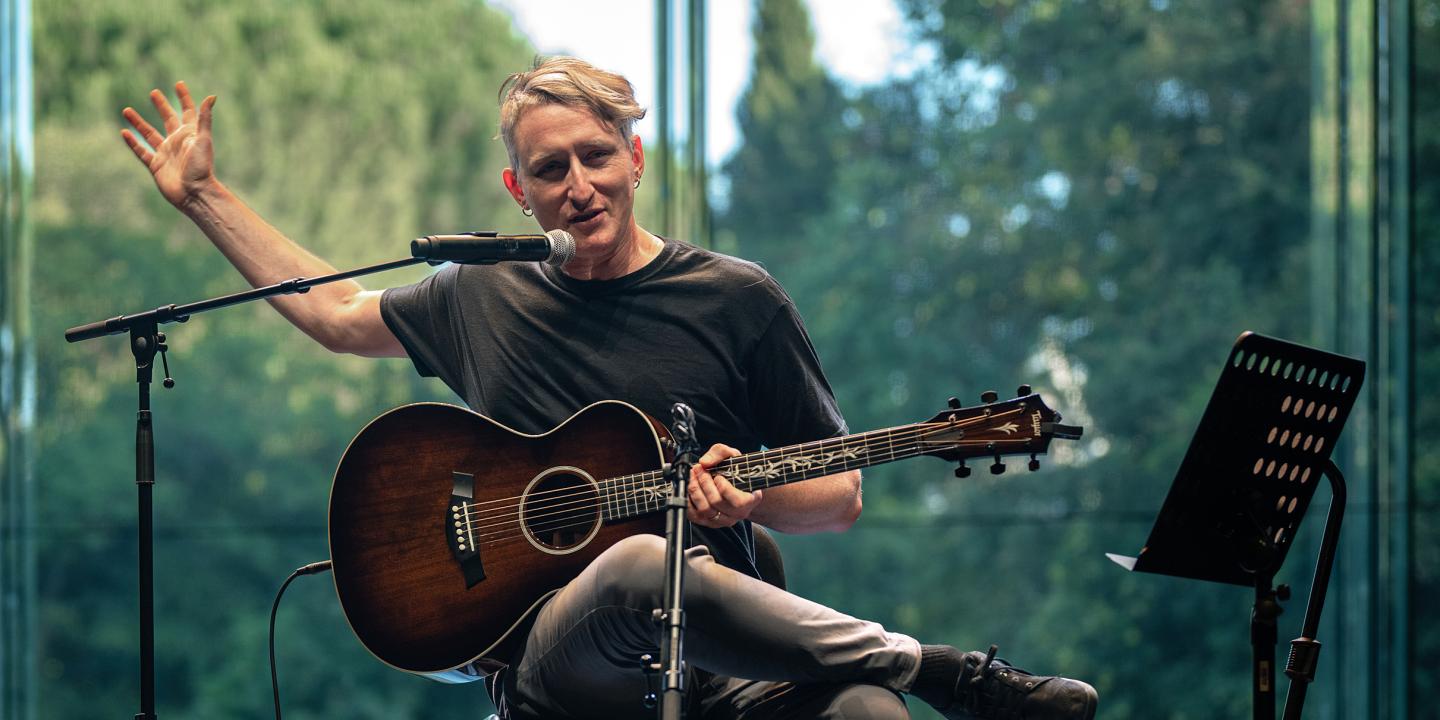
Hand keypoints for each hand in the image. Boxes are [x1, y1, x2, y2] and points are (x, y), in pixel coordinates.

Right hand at [121, 81, 217, 209]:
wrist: (194, 194)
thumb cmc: (202, 167)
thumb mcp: (203, 140)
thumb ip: (205, 119)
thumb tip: (211, 97)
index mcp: (190, 135)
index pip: (187, 111)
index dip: (184, 98)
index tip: (179, 84)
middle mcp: (177, 142)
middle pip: (168, 119)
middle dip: (162, 106)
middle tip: (154, 92)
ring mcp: (166, 154)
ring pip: (149, 134)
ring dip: (139, 122)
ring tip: (126, 110)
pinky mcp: (156, 166)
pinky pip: (141, 151)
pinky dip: (132, 143)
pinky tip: (124, 132)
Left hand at [686, 443, 762, 528]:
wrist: (737, 485)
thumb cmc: (737, 471)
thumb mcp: (733, 455)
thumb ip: (721, 452)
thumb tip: (705, 462)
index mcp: (750, 499)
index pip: (738, 502)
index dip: (724, 488)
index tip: (718, 476)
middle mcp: (738, 513)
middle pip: (716, 503)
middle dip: (704, 483)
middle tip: (699, 470)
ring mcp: (724, 520)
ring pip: (704, 510)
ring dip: (695, 490)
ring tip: (694, 476)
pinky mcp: (710, 523)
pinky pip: (695, 516)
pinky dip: (689, 501)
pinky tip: (691, 489)